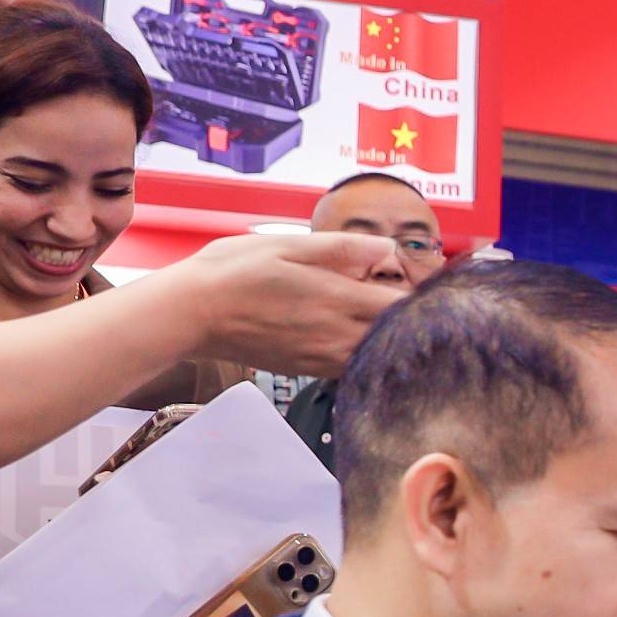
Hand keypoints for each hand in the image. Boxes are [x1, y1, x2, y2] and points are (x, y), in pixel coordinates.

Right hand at [173, 227, 407, 375]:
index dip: (421, 298)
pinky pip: (351, 368)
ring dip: (388, 341)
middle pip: (397, 337)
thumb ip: (343, 249)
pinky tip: (356, 335)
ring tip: (384, 317)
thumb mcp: (288, 245)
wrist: (190, 313)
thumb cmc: (234, 271)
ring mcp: (322, 358)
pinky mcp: (307, 370)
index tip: (426, 285)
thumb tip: (388, 247)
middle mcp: (336, 336)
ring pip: (377, 357)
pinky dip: (364, 355)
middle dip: (410, 321)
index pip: (402, 307)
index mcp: (338, 300)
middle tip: (414, 301)